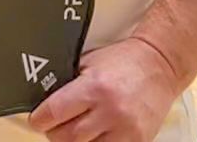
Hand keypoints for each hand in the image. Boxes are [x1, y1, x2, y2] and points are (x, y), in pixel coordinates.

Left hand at [29, 36, 187, 141]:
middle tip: (55, 125)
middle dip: (55, 132)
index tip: (36, 119)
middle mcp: (110, 111)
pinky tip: (95, 135)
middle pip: (66, 137)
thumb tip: (41, 101)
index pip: (54, 113)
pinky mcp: (137, 141)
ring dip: (75, 141)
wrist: (159, 66)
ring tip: (77, 128)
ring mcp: (125, 130)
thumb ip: (66, 83)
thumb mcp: (88, 63)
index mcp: (94, 87)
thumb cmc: (123, 62)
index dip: (39, 119)